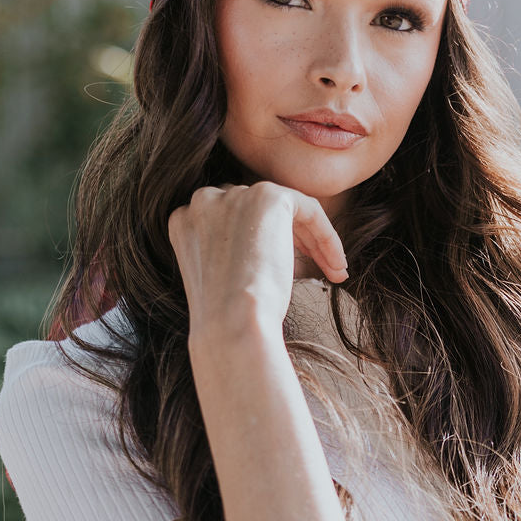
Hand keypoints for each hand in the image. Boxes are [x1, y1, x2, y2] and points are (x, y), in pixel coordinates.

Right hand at [167, 180, 348, 340]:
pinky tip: (337, 265)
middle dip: (290, 239)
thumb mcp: (220, 279)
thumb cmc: (227, 319)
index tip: (287, 270)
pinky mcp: (267, 197)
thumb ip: (231, 253)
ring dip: (313, 241)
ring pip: (285, 210)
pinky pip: (307, 209)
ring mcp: (233, 195)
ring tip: (334, 272)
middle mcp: (203, 201)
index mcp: (184, 221)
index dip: (263, 243)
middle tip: (317, 270)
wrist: (232, 324)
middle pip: (257, 211)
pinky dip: (326, 236)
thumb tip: (266, 251)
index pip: (231, 220)